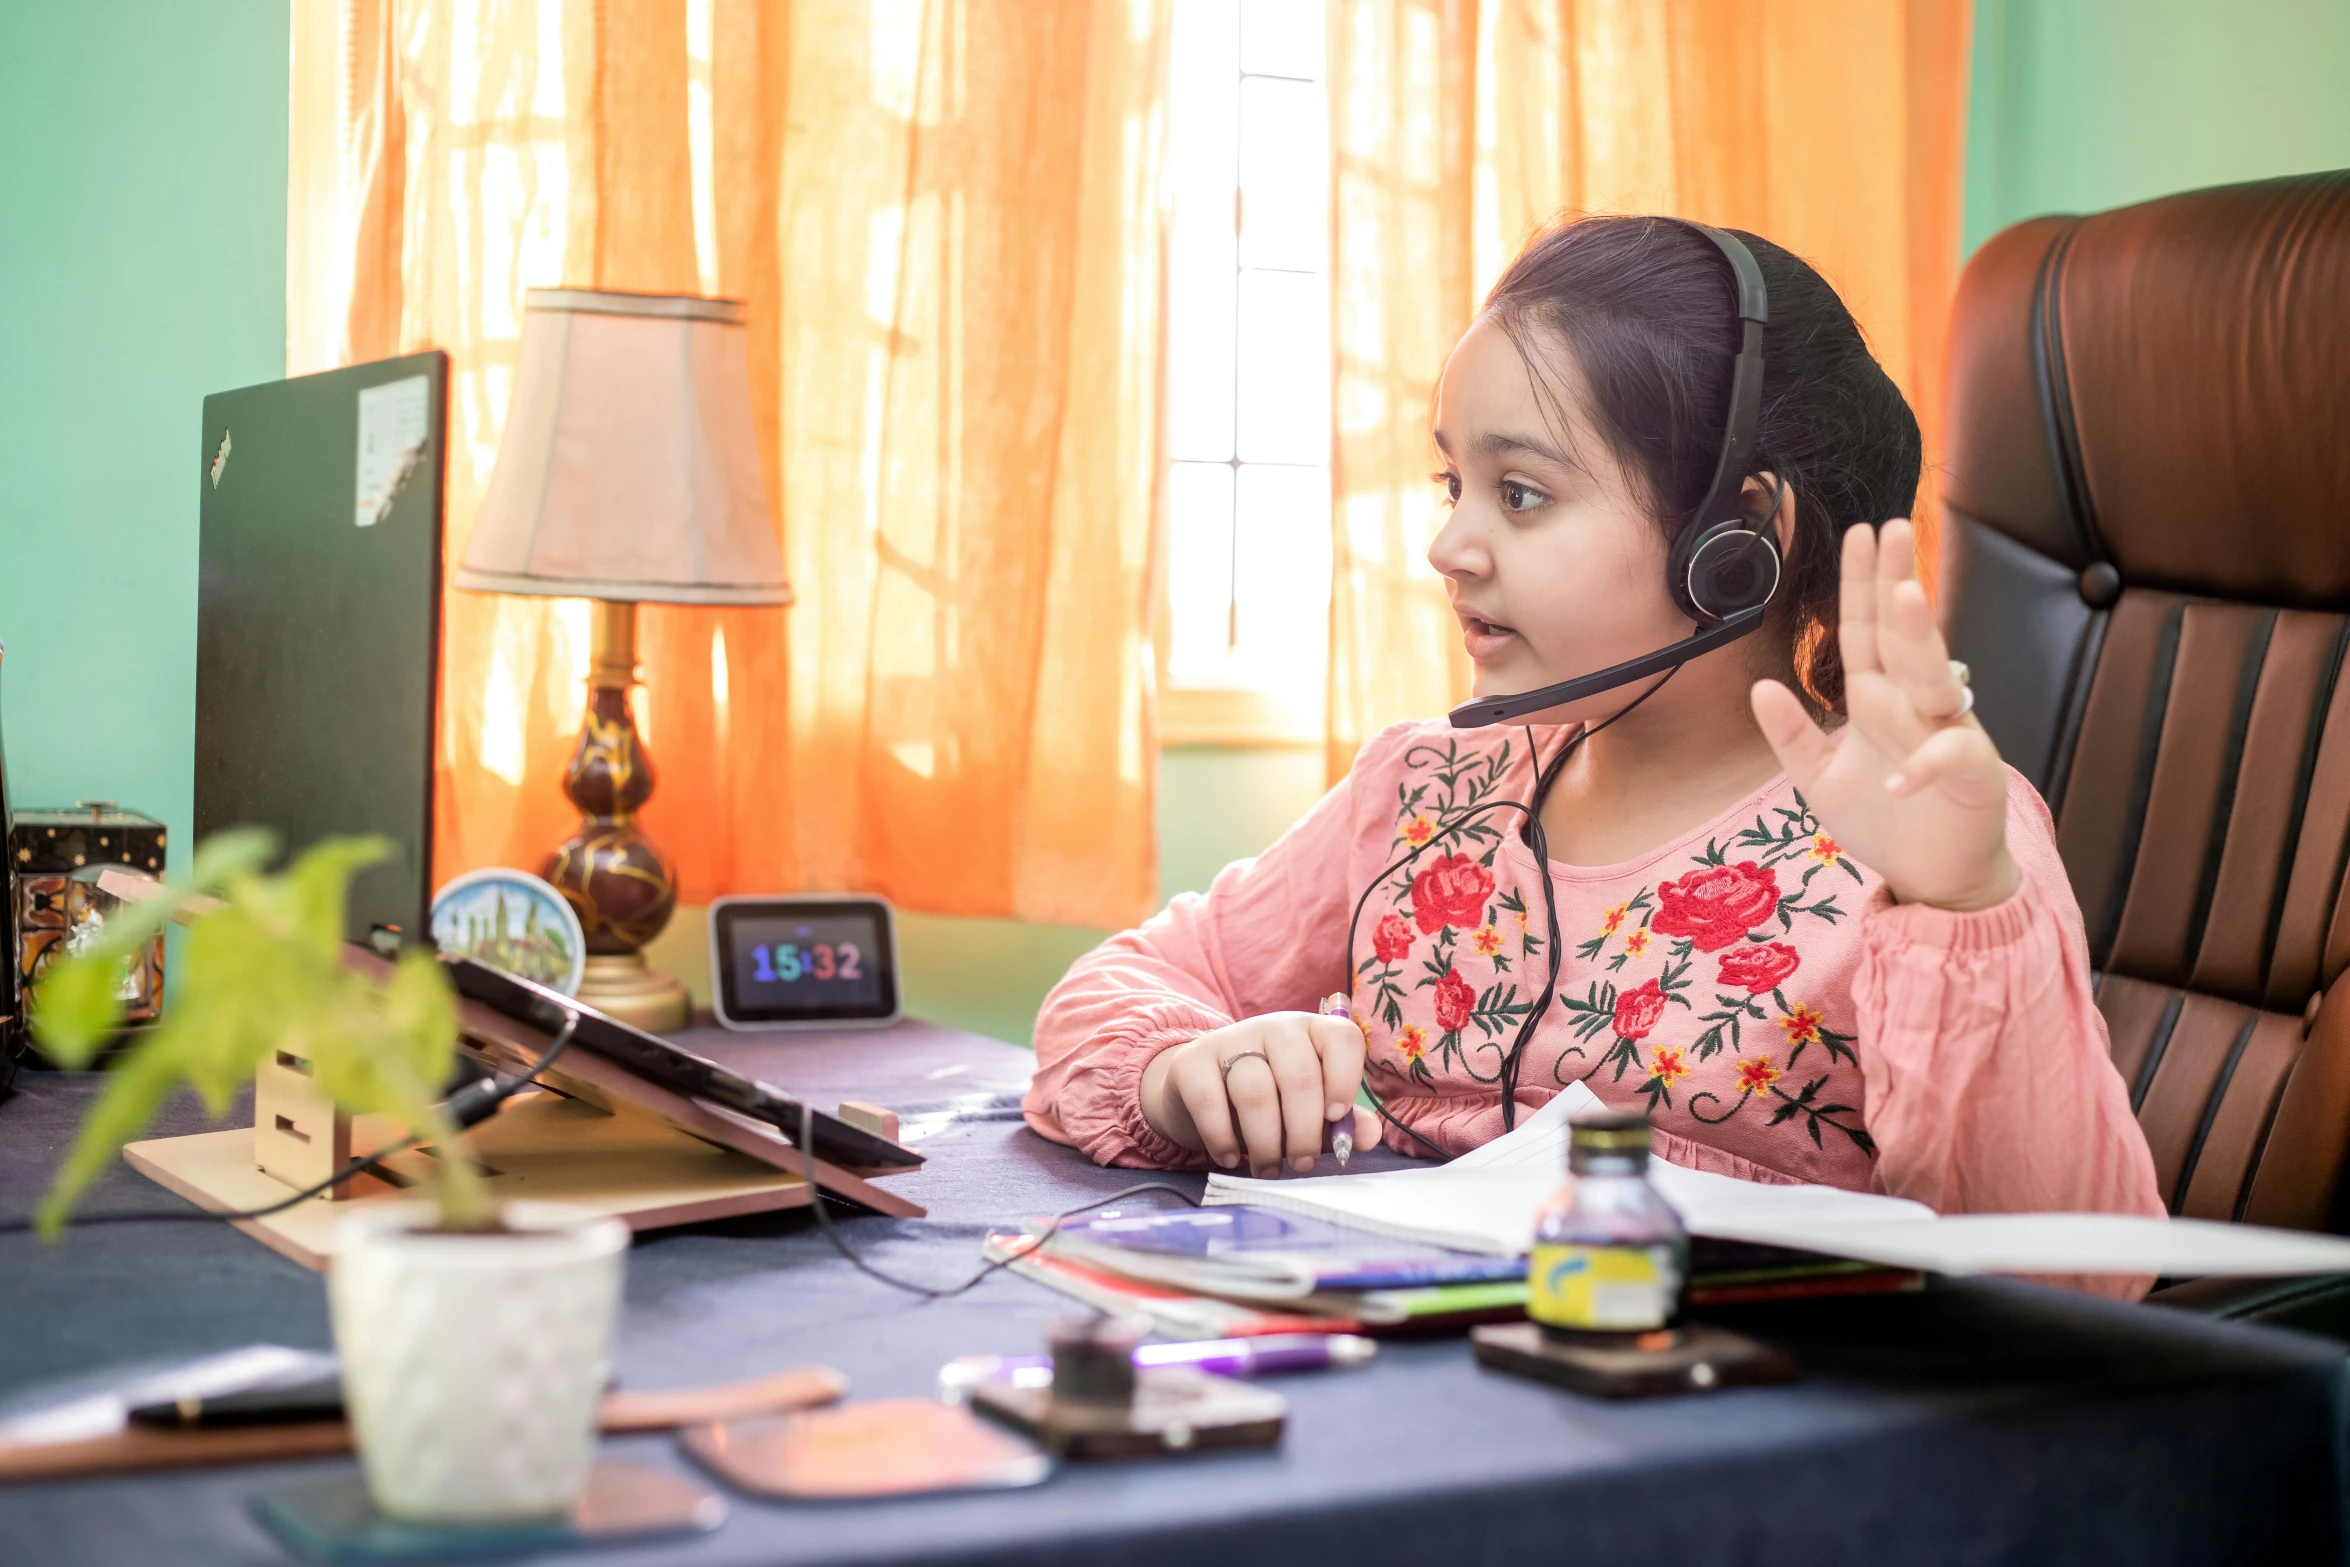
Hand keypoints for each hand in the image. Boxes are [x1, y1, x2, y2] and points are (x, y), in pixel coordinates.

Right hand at [1139, 1014, 1383, 1175]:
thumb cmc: (1269, 1103)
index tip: (1337, 1118)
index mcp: (1312, 1032)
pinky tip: (1230, 1156)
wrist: (1199, 1095)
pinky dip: (1222, 1138)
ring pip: (1255, 1091)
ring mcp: (1230, 1039)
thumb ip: (1340, 1123)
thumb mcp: (1308, 1112)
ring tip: (1268, 1169)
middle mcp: (1274, 1027)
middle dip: (1305, 1131)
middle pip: (1299, 1075)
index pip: (1342, 1038)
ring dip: (1266, 1143)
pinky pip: (1210, 1101)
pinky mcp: (1191, 1061)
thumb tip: (1370, 1136)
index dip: (1345, 1079)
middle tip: (1301, 1164)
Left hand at [1749, 518, 2019, 911]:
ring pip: (1933, 679)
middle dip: (1895, 583)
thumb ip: (1792, 735)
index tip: (1859, 533)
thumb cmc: (1883, 818)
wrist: (1933, 876)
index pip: (1865, 631)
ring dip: (1918, 641)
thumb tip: (1761, 686)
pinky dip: (1923, 764)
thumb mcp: (1819, 777)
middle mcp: (1915, 705)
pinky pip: (1949, 757)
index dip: (1860, 585)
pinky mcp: (1973, 775)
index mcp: (1879, 698)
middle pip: (1903, 636)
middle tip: (1892, 530)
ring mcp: (1947, 734)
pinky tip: (1896, 775)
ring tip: (1905, 598)